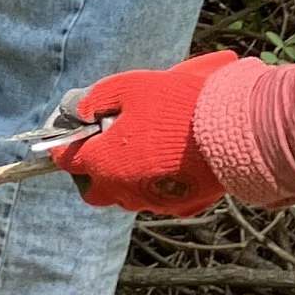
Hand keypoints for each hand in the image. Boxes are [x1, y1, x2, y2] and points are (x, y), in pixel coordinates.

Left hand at [49, 51, 240, 215]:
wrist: (230, 130)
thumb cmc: (175, 105)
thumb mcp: (128, 87)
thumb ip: (95, 99)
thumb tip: (76, 111)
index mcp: (104, 162)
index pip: (66, 161)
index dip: (65, 146)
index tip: (69, 135)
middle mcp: (122, 190)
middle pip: (93, 190)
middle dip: (92, 173)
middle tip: (104, 147)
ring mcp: (150, 201)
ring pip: (124, 195)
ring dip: (123, 178)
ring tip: (140, 150)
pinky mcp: (178, 207)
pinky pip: (156, 197)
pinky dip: (154, 183)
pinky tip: (168, 162)